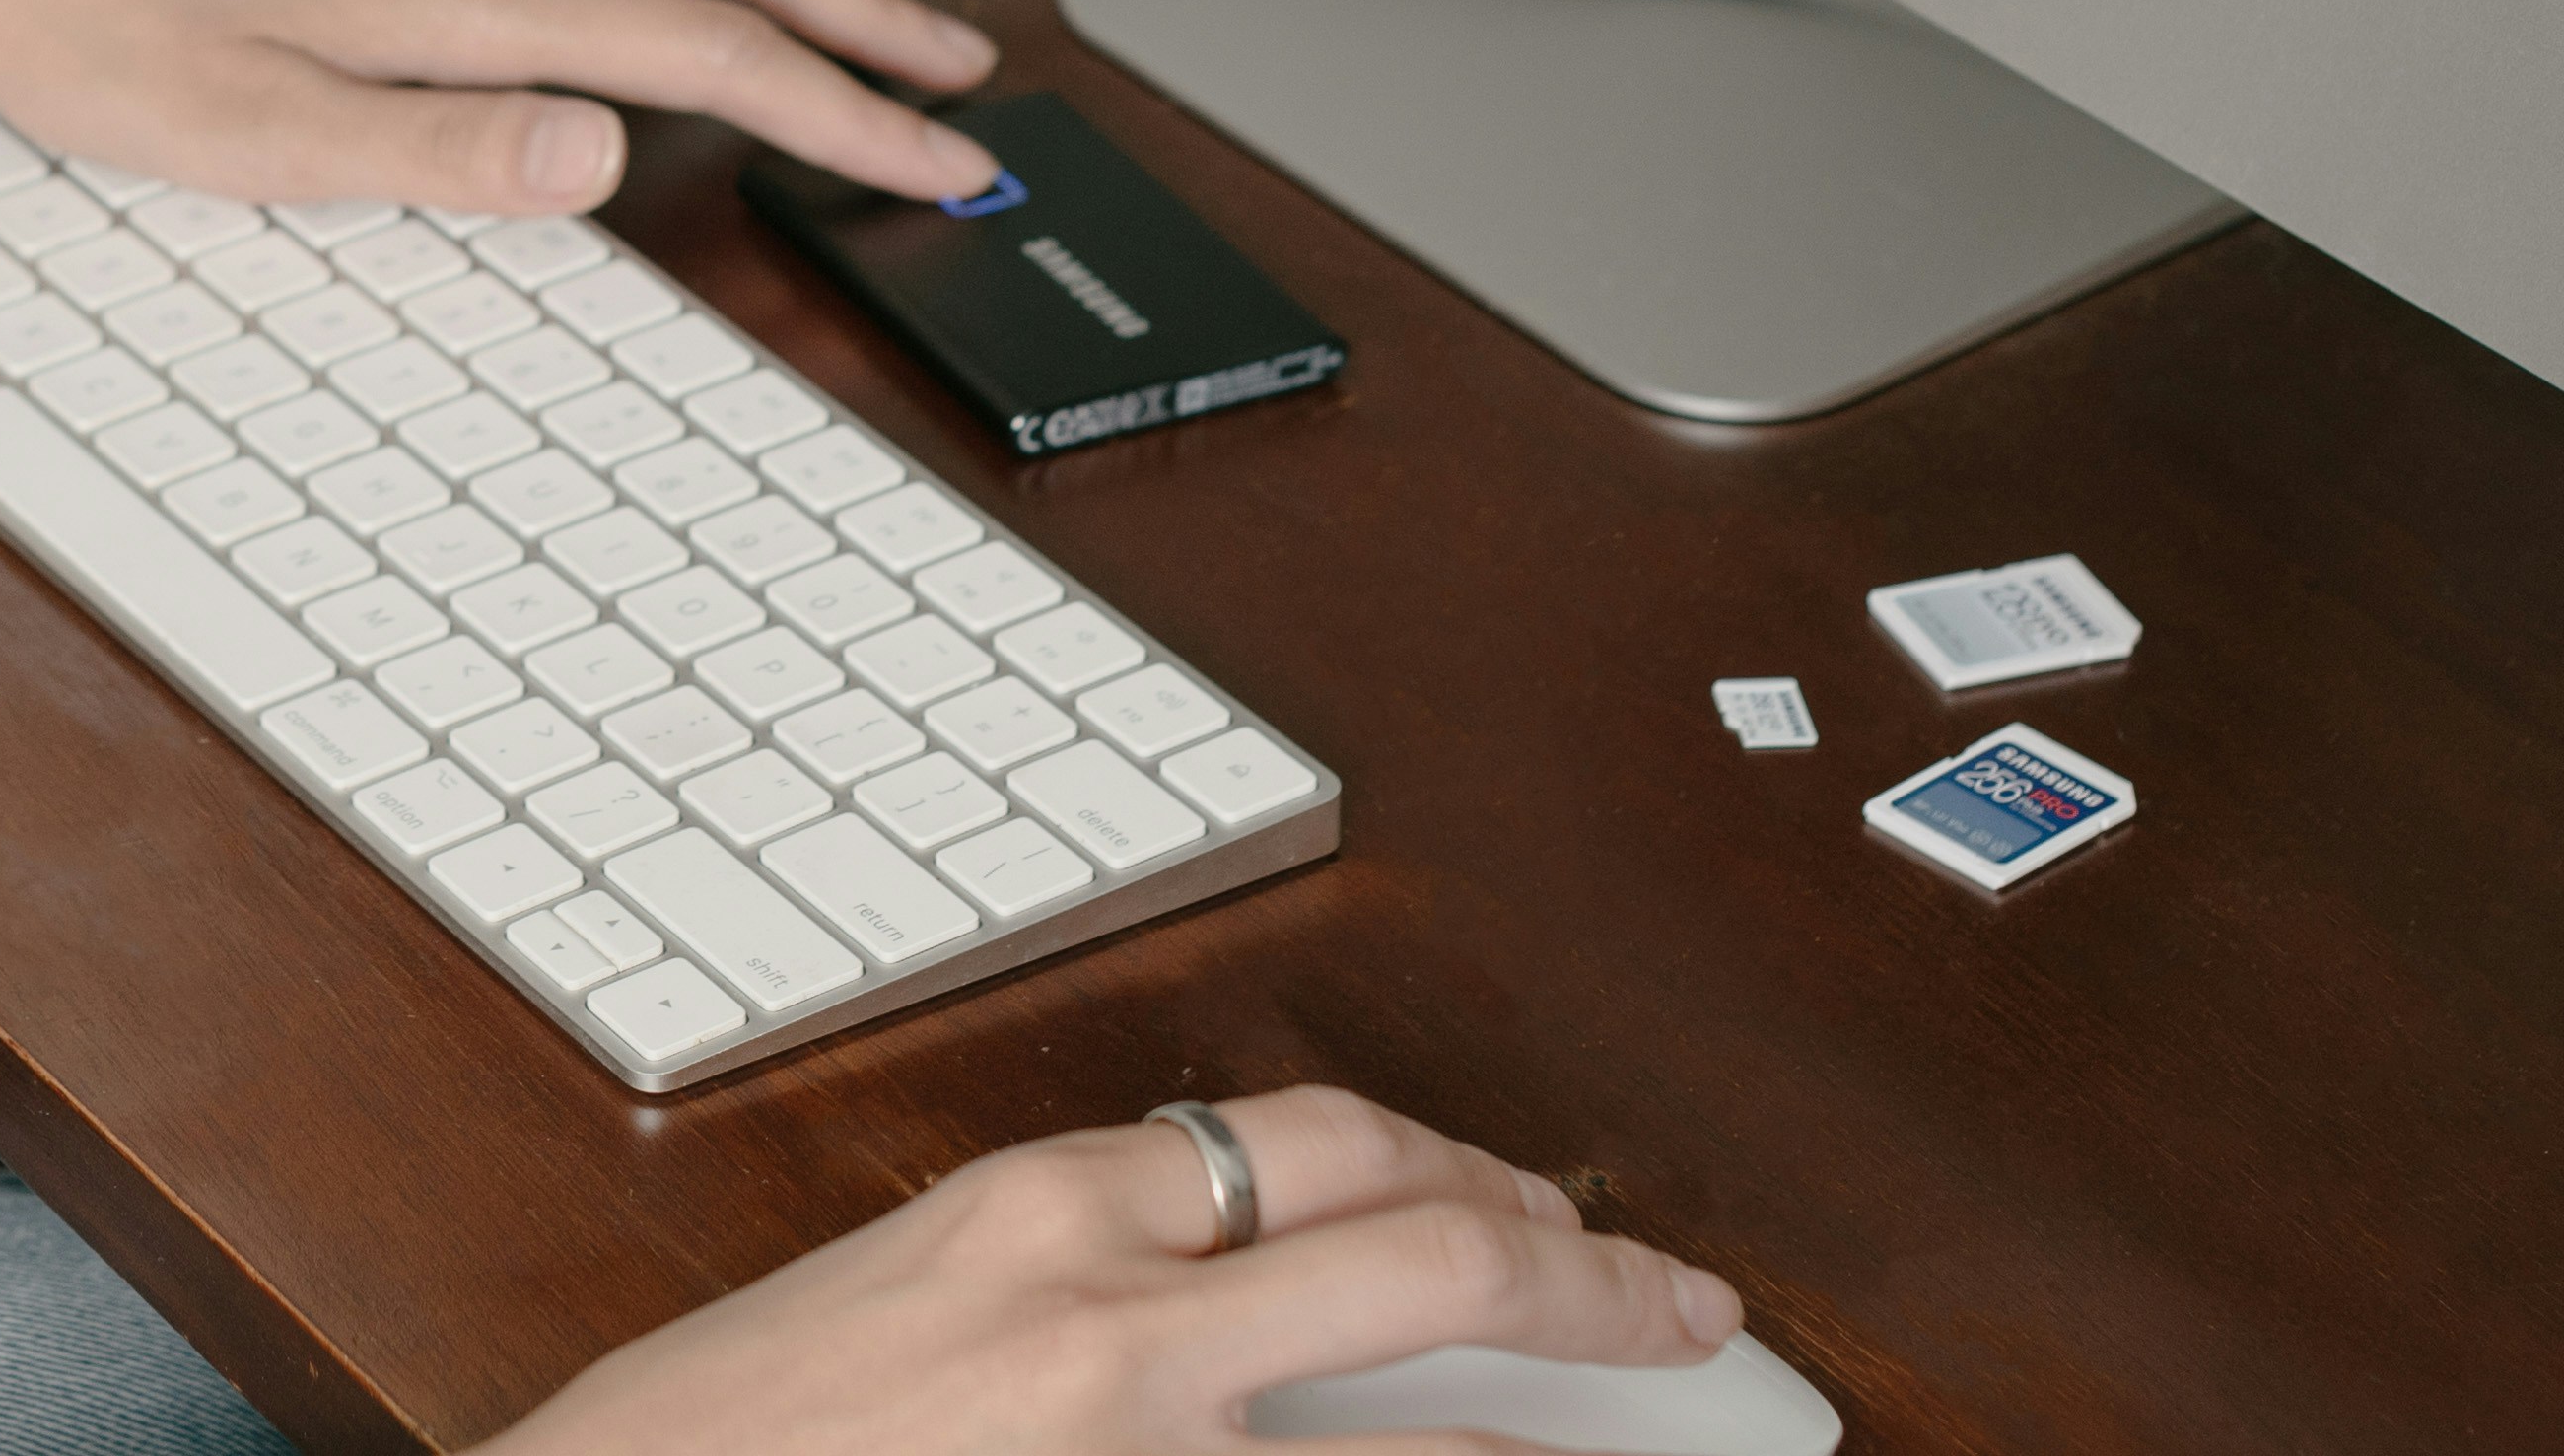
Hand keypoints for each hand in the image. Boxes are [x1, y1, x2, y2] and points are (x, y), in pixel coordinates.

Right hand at [487, 1089, 1744, 1455]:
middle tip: (1683, 1308)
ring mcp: (1137, 1454)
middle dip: (1586, 1275)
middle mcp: (1107, 1323)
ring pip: (1427, 1429)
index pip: (1314, 1140)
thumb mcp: (880, 1312)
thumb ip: (1048, 1287)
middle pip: (1424, 1249)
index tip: (1534, 1211)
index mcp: (1031, 1216)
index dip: (1463, 1173)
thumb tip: (1209, 1309)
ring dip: (1549, 1437)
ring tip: (1643, 1420)